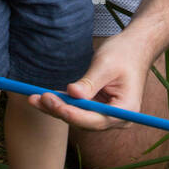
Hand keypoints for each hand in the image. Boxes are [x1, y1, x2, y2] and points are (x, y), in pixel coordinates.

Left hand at [28, 32, 151, 131]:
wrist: (134, 47)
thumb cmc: (124, 53)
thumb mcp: (106, 65)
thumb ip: (89, 82)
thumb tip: (71, 94)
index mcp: (126, 110)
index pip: (96, 119)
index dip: (74, 114)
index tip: (56, 104)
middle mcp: (117, 118)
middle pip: (85, 121)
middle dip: (61, 110)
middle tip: (38, 98)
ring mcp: (107, 114)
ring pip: (78, 117)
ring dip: (57, 108)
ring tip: (34, 98)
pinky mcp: (98, 108)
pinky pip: (78, 109)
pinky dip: (62, 103)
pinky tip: (43, 97)